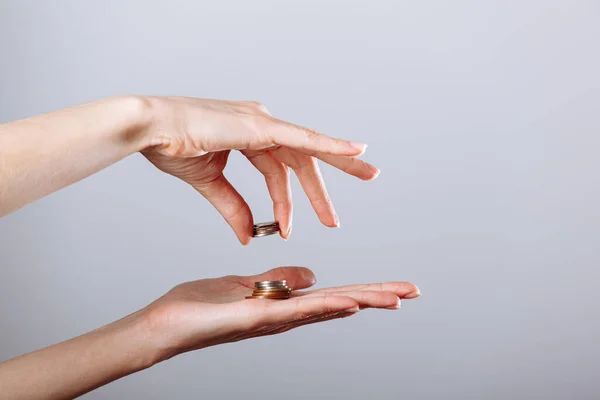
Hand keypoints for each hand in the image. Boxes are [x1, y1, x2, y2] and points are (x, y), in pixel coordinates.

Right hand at [139, 97, 379, 243]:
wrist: (148, 129)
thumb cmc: (171, 146)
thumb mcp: (210, 183)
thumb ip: (234, 208)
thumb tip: (250, 235)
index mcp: (248, 135)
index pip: (277, 171)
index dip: (285, 203)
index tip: (287, 230)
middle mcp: (260, 124)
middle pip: (300, 161)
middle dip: (318, 191)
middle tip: (335, 219)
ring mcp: (262, 121)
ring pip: (308, 149)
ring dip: (336, 168)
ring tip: (368, 177)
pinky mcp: (260, 125)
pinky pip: (303, 138)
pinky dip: (331, 145)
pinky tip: (356, 151)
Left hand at [143, 267, 419, 360]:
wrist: (165, 325)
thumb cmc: (201, 307)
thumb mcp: (246, 285)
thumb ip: (278, 280)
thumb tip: (309, 274)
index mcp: (284, 303)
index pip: (333, 293)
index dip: (366, 290)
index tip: (396, 286)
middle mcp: (285, 315)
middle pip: (339, 302)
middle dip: (377, 296)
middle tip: (413, 291)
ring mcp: (272, 319)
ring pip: (325, 307)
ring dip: (361, 301)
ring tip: (395, 297)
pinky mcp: (254, 319)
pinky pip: (293, 311)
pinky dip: (322, 306)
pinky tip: (345, 302)